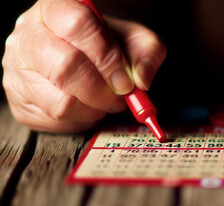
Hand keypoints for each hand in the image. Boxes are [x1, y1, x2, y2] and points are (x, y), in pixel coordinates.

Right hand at [2, 0, 165, 132]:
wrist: (78, 61)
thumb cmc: (105, 47)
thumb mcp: (133, 40)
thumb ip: (147, 53)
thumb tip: (142, 79)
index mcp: (56, 9)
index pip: (78, 25)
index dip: (106, 57)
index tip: (125, 80)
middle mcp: (29, 35)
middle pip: (66, 66)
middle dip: (101, 89)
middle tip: (119, 97)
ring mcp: (18, 69)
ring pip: (60, 100)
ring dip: (94, 109)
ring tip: (105, 102)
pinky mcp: (19, 99)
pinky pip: (56, 118)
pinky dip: (81, 119)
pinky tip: (88, 107)